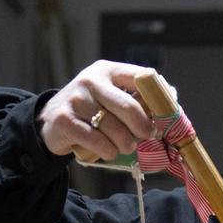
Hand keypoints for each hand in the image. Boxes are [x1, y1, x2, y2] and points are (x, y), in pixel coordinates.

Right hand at [39, 61, 169, 160]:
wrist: (50, 121)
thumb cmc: (91, 110)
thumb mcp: (110, 95)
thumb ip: (136, 97)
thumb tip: (172, 102)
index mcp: (107, 70)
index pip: (141, 77)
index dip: (156, 99)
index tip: (162, 116)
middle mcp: (91, 80)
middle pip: (129, 106)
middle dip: (143, 127)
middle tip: (146, 136)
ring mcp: (76, 99)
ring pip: (114, 128)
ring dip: (125, 143)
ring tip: (125, 146)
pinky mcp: (65, 120)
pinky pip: (98, 141)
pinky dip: (108, 151)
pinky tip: (108, 151)